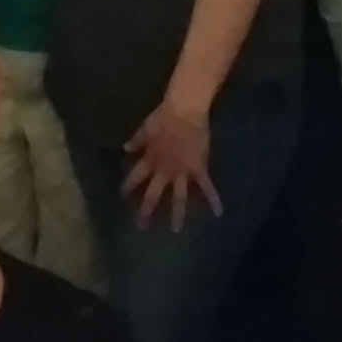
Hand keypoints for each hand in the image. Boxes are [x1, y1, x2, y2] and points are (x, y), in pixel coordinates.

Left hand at [123, 99, 220, 231]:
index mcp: (150, 160)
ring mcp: (182, 172)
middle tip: (141, 227)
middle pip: (153, 194)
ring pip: (178, 197)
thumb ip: (137, 141)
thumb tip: (126, 149)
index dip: (128, 187)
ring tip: (175, 230)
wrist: (184, 112)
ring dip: (177, 214)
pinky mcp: (199, 169)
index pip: (135, 177)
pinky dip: (213, 199)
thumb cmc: (163, 117)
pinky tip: (219, 212)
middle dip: (146, 211)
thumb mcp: (145, 128)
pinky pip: (207, 187)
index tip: (122, 196)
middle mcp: (164, 170)